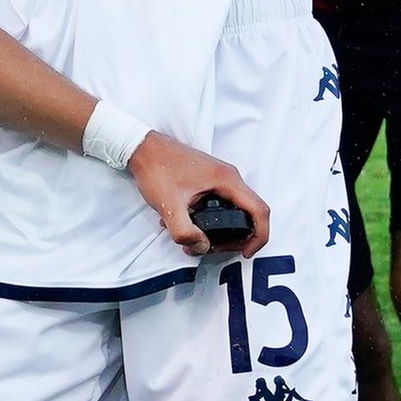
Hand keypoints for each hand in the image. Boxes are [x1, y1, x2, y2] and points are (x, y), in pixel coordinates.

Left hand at [131, 134, 268, 257]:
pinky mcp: (208, 181)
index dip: (259, 237)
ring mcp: (219, 178)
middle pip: (248, 213)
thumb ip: (185, 232)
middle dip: (235, 238)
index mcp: (227, 180)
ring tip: (196, 241)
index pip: (259, 211)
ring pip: (232, 210)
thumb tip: (202, 247)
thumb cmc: (157, 169)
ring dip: (219, 230)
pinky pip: (219, 204)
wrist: (142, 148)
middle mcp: (228, 177)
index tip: (246, 252)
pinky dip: (208, 219)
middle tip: (214, 249)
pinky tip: (185, 225)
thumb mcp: (169, 206)